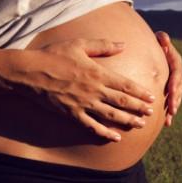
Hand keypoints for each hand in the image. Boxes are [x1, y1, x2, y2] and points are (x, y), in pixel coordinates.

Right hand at [10, 38, 154, 141]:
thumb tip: (124, 44)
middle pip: (121, 101)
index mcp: (97, 73)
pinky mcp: (72, 114)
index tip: (151, 97)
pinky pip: (92, 126)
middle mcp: (93, 90)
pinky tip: (115, 137)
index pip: (125, 84)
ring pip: (111, 115)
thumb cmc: (54, 55)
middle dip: (138, 107)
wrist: (30, 72)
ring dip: (127, 120)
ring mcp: (83, 104)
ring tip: (140, 124)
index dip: (140, 92)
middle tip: (151, 113)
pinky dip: (105, 133)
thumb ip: (103, 45)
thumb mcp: (79, 44)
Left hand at [155, 31, 181, 126]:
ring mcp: (174, 83)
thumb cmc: (153, 43)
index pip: (177, 72)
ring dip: (173, 108)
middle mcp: (176, 73)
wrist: (153, 51)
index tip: (172, 90)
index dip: (175, 82)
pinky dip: (169, 113)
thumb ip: (161, 39)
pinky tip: (166, 123)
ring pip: (176, 97)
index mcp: (175, 61)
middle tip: (172, 109)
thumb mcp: (158, 39)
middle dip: (175, 99)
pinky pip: (171, 102)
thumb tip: (163, 38)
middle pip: (179, 88)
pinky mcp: (169, 91)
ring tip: (169, 118)